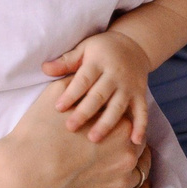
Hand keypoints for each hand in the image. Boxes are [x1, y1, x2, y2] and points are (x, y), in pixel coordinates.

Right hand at [0, 79, 151, 187]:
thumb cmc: (35, 134)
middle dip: (126, 146)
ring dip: (133, 168)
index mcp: (120, 126)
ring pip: (140, 174)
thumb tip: (84, 73)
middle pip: (138, 148)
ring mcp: (121, 184)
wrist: (18, 175)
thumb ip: (78, 83)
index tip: (110, 128)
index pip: (130, 123)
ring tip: (119, 167)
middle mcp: (127, 155)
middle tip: (113, 149)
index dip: (119, 125)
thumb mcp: (56, 95)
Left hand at [43, 31, 155, 145]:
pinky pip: (142, 111)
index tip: (58, 108)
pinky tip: (134, 141)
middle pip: (99, 96)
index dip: (72, 94)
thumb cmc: (102, 49)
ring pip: (118, 107)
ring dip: (107, 123)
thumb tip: (44, 68)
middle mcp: (116, 75)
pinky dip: (140, 126)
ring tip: (94, 138)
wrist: (134, 45)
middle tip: (70, 127)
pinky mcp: (141, 94)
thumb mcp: (84, 48)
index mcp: (99, 62)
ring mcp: (130, 86)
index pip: (84, 80)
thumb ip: (66, 61)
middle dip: (85, 112)